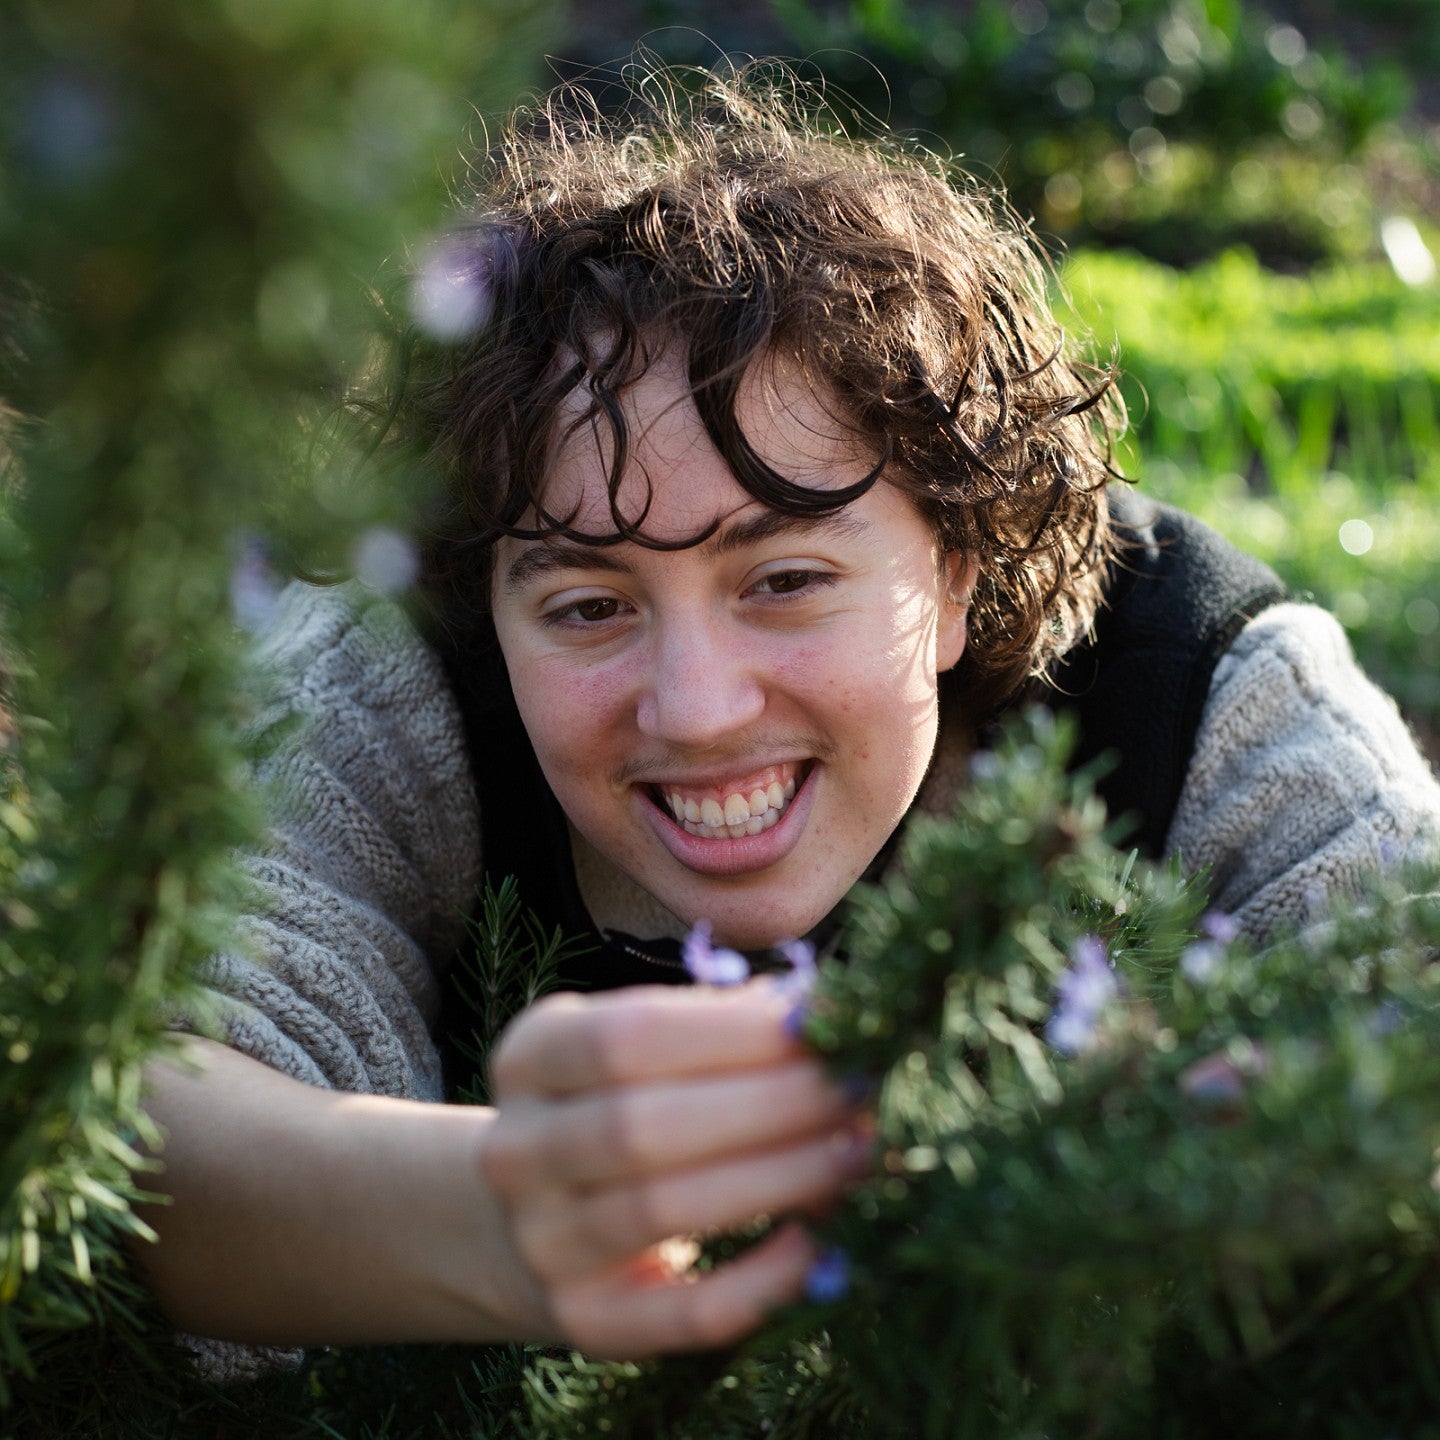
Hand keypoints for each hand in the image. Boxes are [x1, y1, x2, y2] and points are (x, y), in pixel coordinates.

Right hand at [479, 980, 865, 1357]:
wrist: (525, 1221)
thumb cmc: (617, 1104)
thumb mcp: (636, 1047)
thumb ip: (718, 1024)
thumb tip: (817, 1013)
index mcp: (530, 1058)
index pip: (625, 1036)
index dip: (732, 1030)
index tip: (823, 1022)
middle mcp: (519, 1151)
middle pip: (642, 1126)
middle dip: (769, 1103)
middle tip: (856, 1086)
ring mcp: (543, 1243)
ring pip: (663, 1211)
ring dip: (778, 1177)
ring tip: (857, 1149)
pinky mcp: (587, 1321)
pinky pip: (683, 1314)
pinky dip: (760, 1281)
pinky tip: (819, 1245)